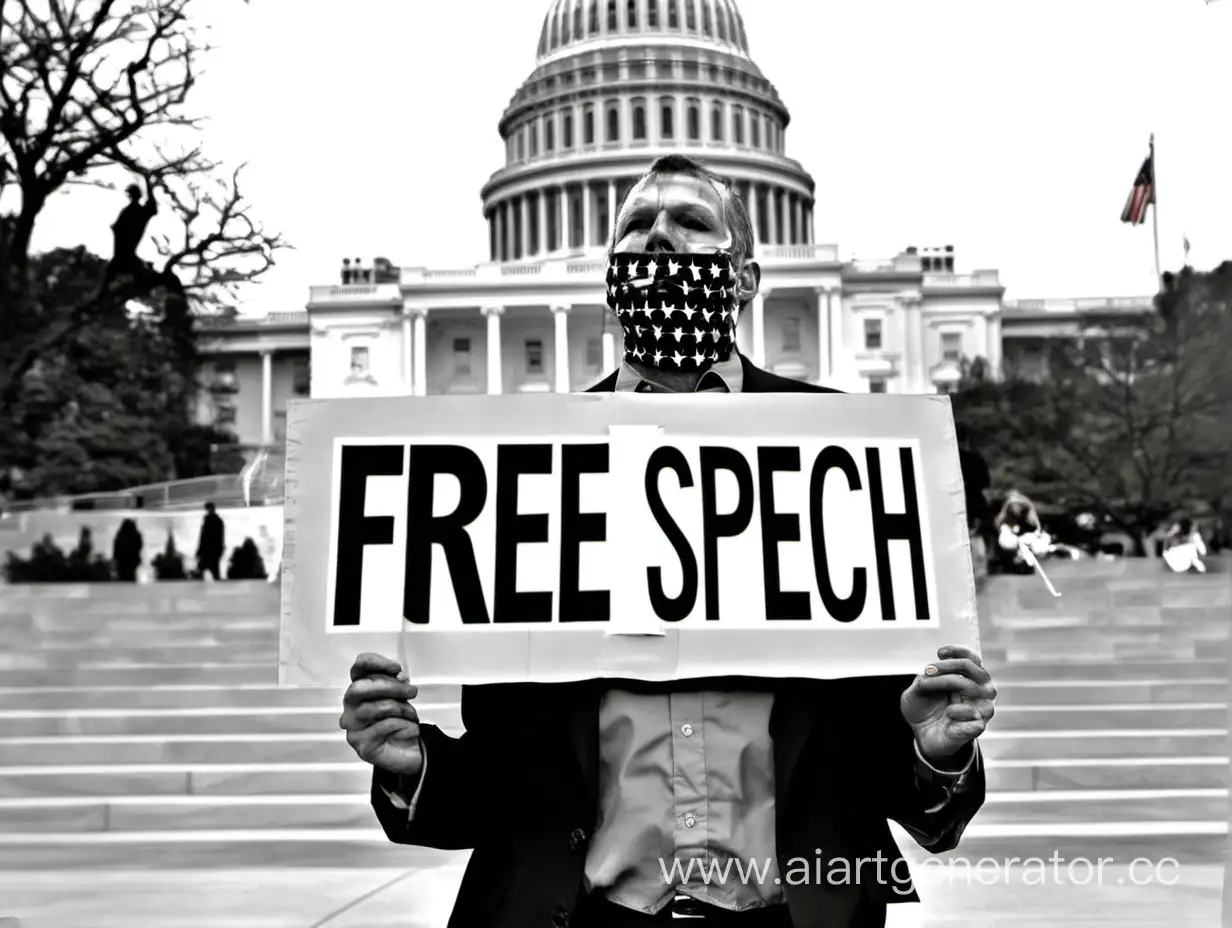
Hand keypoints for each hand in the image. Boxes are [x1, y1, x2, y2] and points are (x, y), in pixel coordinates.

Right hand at [339, 652, 422, 777]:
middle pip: (359, 688)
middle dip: (389, 687)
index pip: (358, 668)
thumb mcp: (401, 697)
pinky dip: (402, 725)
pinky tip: (409, 728)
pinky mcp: (362, 745)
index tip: (396, 668)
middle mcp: (351, 707)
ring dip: (400, 708)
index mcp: (360, 690)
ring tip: (412, 714)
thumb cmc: (400, 720)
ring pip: (372, 708)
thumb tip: (399, 677)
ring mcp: (353, 727)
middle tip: (412, 691)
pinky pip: (382, 727)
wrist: (408, 751)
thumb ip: (397, 684)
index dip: (375, 663)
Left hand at [900, 644, 995, 761]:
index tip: (940, 653)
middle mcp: (979, 692)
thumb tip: (930, 673)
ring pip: (976, 689)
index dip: (960, 651)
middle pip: (977, 670)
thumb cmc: (924, 708)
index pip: (974, 659)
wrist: (922, 734)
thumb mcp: (918, 689)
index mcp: (968, 679)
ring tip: (930, 686)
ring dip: (950, 682)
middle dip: (950, 665)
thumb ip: (925, 678)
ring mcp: (980, 710)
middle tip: (928, 670)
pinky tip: (948, 712)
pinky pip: (975, 716)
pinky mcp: (977, 727)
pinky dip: (960, 710)